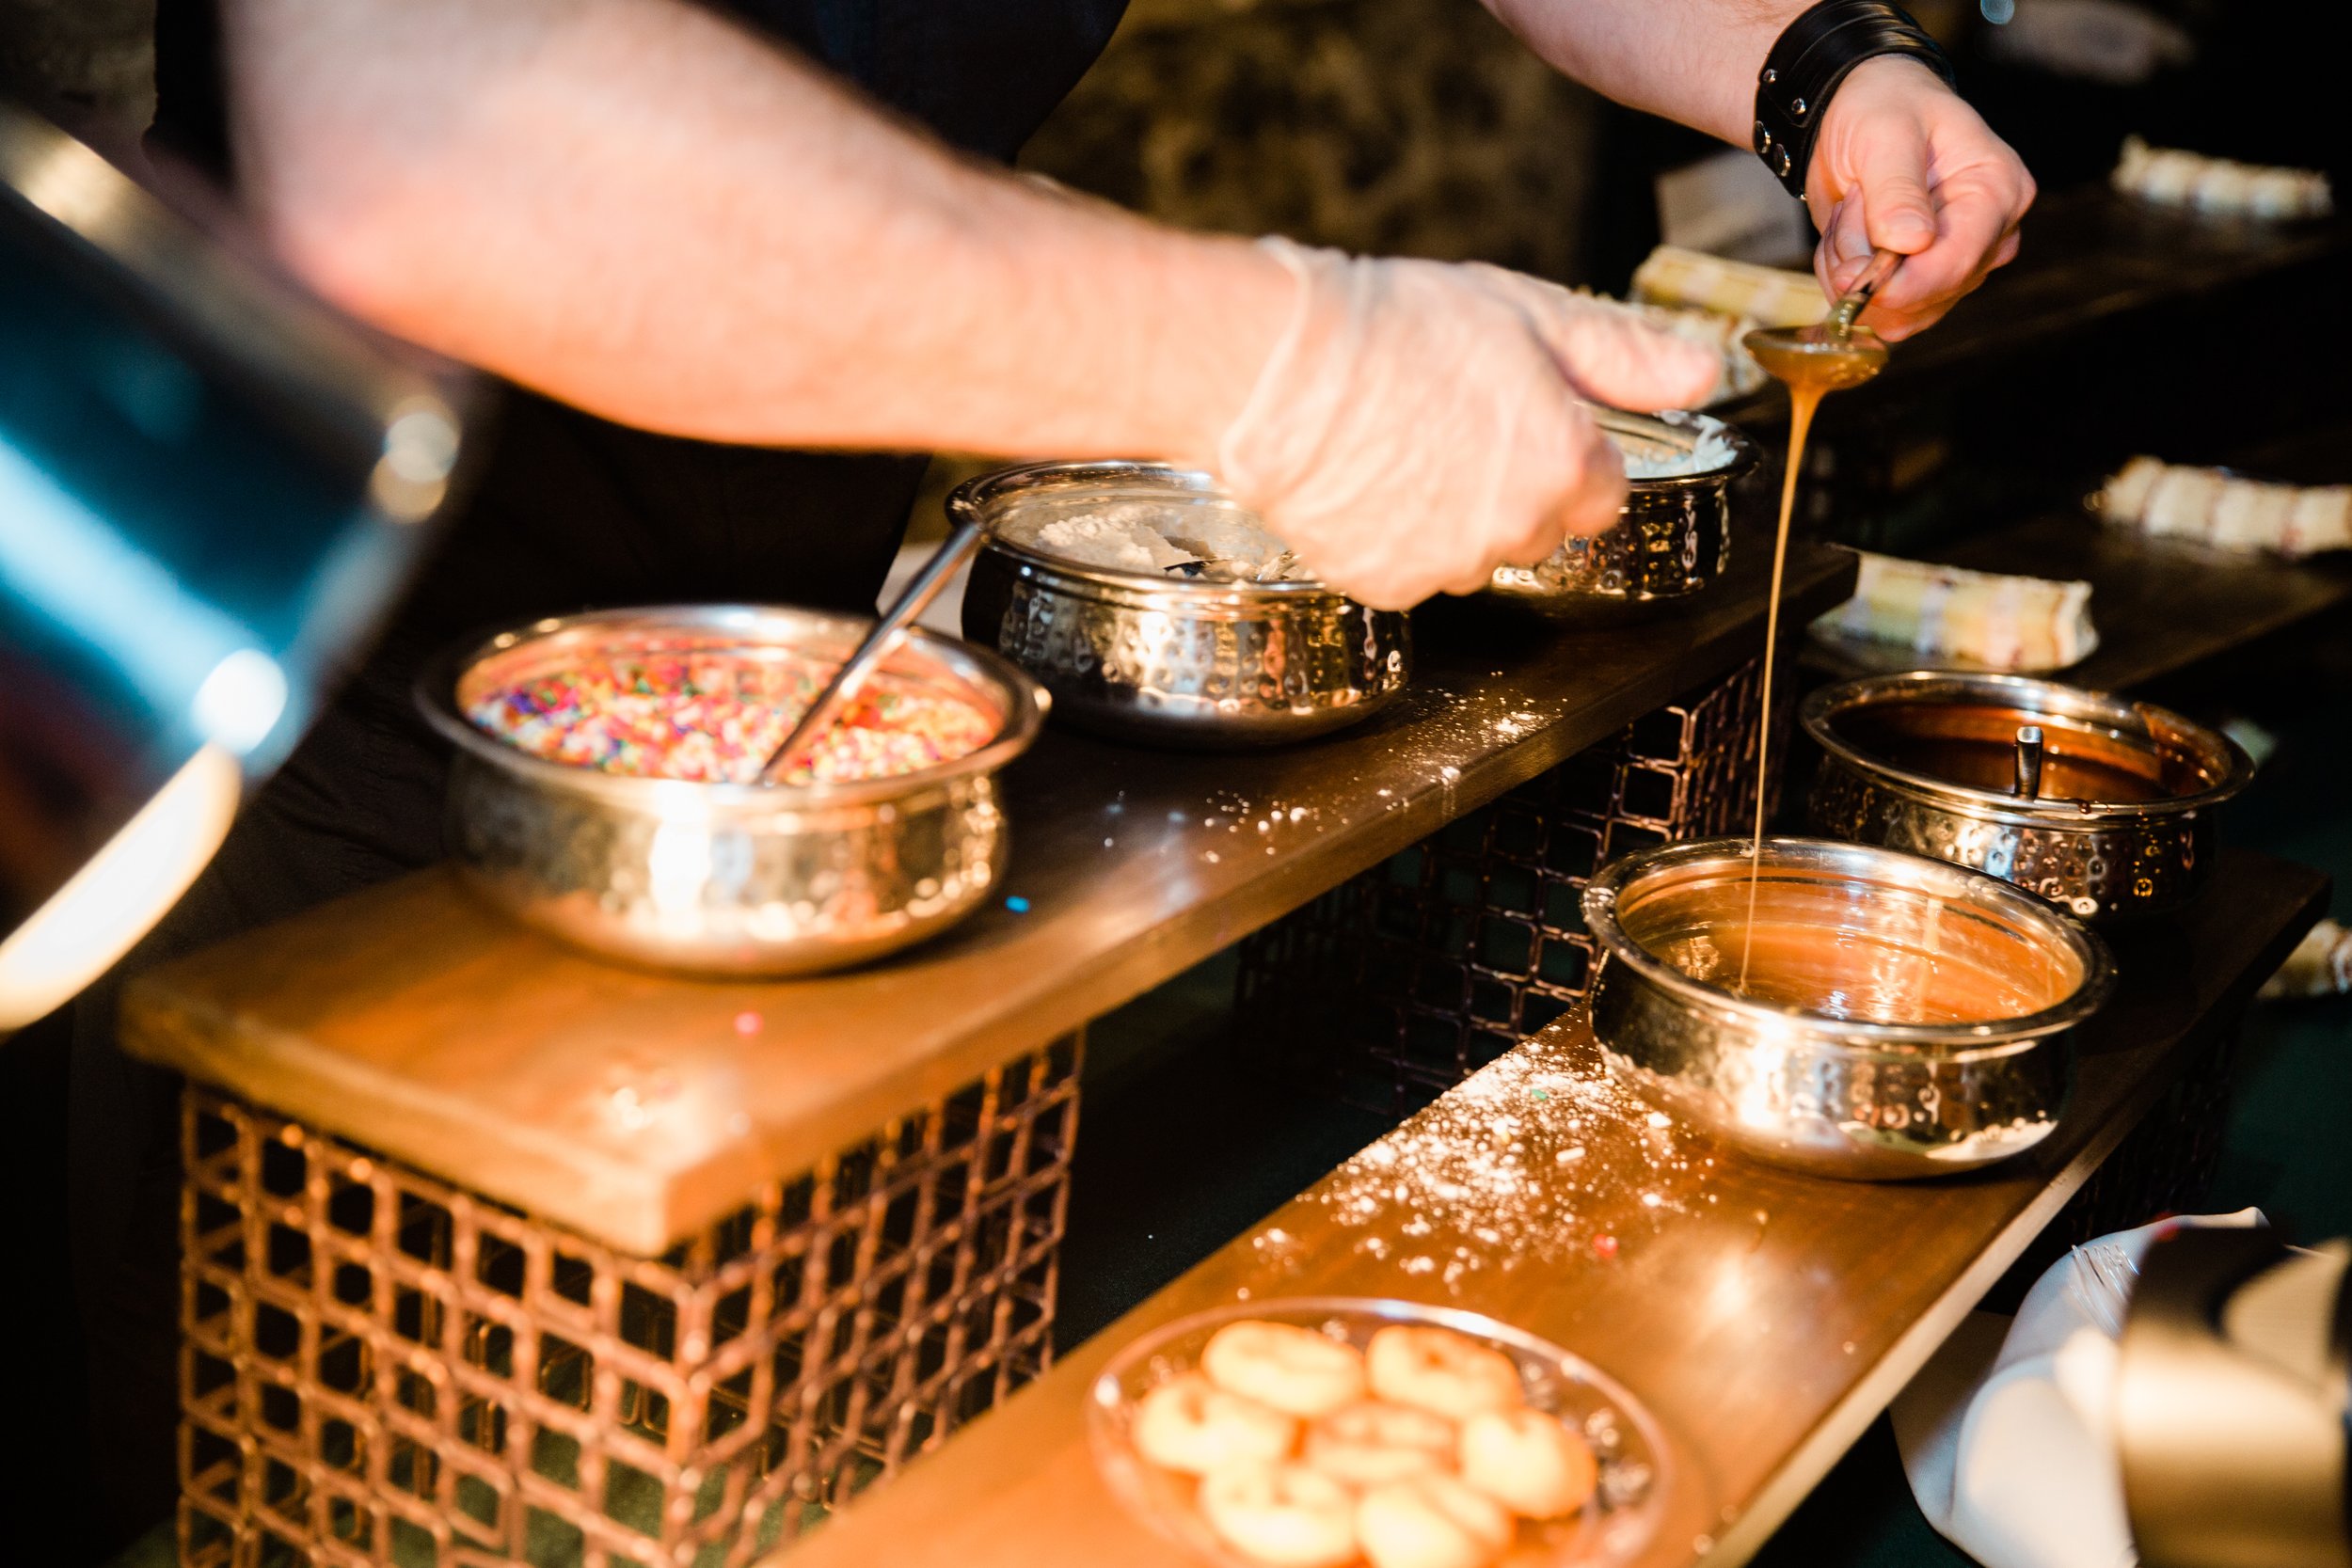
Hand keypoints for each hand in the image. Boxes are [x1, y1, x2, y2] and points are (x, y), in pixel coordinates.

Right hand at [1216, 241, 1720, 609]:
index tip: (1521, 420)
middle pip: (1536, 528)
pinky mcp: (1384, 585)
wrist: (1280, 369)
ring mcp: (1448, 564)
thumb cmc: (1400, 329)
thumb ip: (1627, 357)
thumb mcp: (1532, 316)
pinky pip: (1406, 571)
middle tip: (1451, 422)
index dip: (1566, 453)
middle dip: (1508, 487)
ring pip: (1470, 553)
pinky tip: (1364, 479)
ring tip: (1399, 445)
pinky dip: (1390, 536)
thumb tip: (1704, 373)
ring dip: (1448, 515)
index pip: (1601, 494)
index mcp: (1566, 467)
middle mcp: (1516, 529)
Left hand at [1806, 57, 2035, 339]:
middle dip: (1866, 262)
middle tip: (1853, 200)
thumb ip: (1897, 189)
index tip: (1849, 276)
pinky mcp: (1921, 282)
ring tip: (1850, 210)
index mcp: (1998, 191)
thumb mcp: (1885, 134)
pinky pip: (1878, 312)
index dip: (1902, 283)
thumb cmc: (1883, 107)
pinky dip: (1844, 280)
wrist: (1857, 112)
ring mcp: (1955, 264)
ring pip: (1896, 311)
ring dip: (1850, 270)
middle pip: (1926, 294)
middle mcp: (1988, 236)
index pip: (1959, 261)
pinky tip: (1845, 236)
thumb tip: (1912, 242)